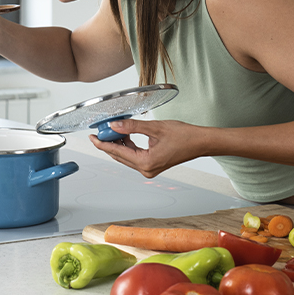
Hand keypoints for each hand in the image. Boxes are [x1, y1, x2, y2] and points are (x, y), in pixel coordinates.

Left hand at [89, 118, 205, 177]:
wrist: (200, 142)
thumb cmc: (184, 136)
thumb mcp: (155, 128)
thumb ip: (132, 126)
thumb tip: (115, 125)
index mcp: (146, 163)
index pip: (117, 153)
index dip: (102, 144)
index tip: (92, 137)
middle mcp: (146, 169)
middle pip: (119, 156)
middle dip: (108, 143)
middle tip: (99, 131)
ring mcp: (150, 169)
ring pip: (126, 156)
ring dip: (118, 144)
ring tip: (111, 130)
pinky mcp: (153, 165)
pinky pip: (134, 156)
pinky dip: (128, 146)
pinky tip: (124, 135)